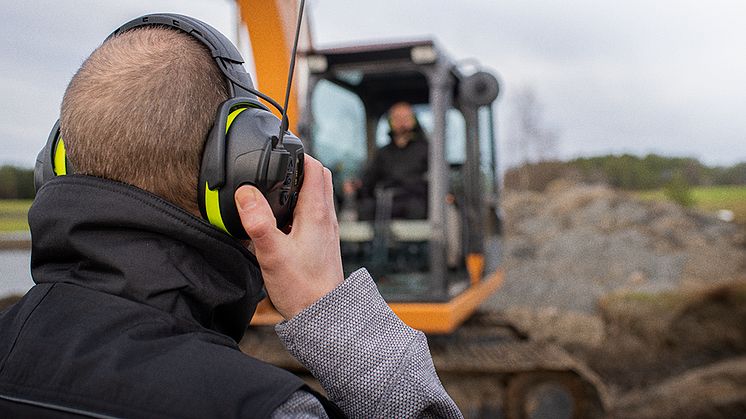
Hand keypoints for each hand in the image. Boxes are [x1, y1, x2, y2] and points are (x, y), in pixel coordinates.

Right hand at [235, 156, 343, 318]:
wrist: (323, 315)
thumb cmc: (302, 288)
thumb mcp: (273, 254)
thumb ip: (258, 222)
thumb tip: (245, 193)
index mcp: (317, 213)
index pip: (315, 168)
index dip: (298, 155)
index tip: (279, 151)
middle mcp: (326, 218)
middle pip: (317, 178)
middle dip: (297, 168)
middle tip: (273, 168)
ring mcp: (326, 230)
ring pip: (314, 196)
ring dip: (296, 188)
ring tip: (271, 192)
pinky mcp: (321, 242)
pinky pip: (311, 214)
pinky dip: (297, 208)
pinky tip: (279, 222)